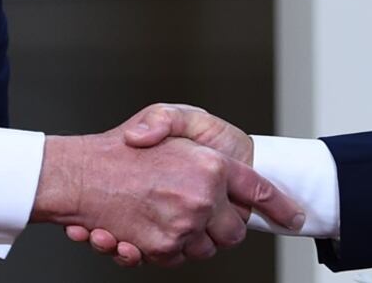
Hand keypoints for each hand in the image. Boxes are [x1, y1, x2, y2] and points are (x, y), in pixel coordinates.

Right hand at [34, 109, 302, 267]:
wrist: (77, 174)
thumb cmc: (122, 145)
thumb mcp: (164, 114)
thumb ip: (195, 130)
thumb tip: (215, 165)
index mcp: (212, 165)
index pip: (260, 191)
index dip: (280, 206)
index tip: (294, 215)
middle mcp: (202, 198)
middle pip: (235, 231)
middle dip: (225, 226)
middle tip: (204, 211)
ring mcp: (182, 226)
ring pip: (206, 248)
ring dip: (194, 238)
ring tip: (168, 215)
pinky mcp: (159, 247)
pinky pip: (176, 258)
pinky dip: (167, 248)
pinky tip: (144, 229)